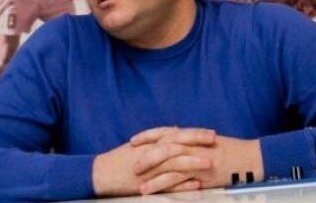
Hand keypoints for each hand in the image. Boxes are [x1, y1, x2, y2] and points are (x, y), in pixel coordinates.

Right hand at [92, 128, 215, 196]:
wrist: (101, 174)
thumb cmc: (120, 159)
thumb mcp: (140, 145)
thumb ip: (159, 137)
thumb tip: (176, 129)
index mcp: (151, 143)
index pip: (177, 135)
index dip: (194, 133)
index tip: (210, 132)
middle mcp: (152, 153)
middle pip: (178, 144)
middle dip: (197, 142)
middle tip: (214, 140)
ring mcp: (150, 170)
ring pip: (174, 163)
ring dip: (193, 162)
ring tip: (209, 162)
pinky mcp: (147, 185)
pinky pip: (167, 185)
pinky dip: (182, 185)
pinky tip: (195, 184)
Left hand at [132, 128, 263, 194]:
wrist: (251, 158)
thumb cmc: (232, 150)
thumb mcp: (209, 142)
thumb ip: (192, 141)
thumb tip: (177, 139)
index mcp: (193, 136)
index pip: (166, 132)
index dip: (149, 135)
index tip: (135, 140)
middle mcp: (193, 145)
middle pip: (164, 148)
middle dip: (146, 155)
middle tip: (131, 163)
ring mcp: (198, 160)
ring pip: (169, 165)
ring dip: (152, 175)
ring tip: (138, 183)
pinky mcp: (203, 175)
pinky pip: (179, 181)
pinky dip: (164, 186)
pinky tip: (153, 191)